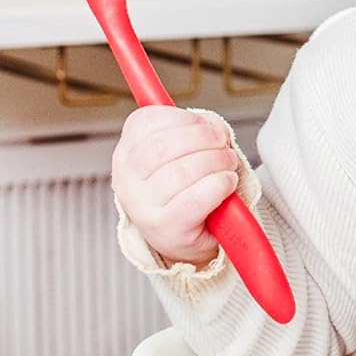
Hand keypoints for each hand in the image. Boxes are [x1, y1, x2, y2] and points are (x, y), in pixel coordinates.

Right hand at [111, 106, 241, 267]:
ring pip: (181, 172)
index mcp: (127, 153)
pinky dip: (219, 185)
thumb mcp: (185, 152)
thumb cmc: (187, 188)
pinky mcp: (165, 228)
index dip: (185, 119)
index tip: (205, 125)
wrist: (188, 236)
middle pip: (164, 146)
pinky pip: (195, 200)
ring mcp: (142, 206)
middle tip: (223, 146)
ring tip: (228, 166)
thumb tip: (213, 127)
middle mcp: (126, 179)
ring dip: (217, 163)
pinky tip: (227, 183)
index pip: (146, 122)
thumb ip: (195, 130)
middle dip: (205, 139)